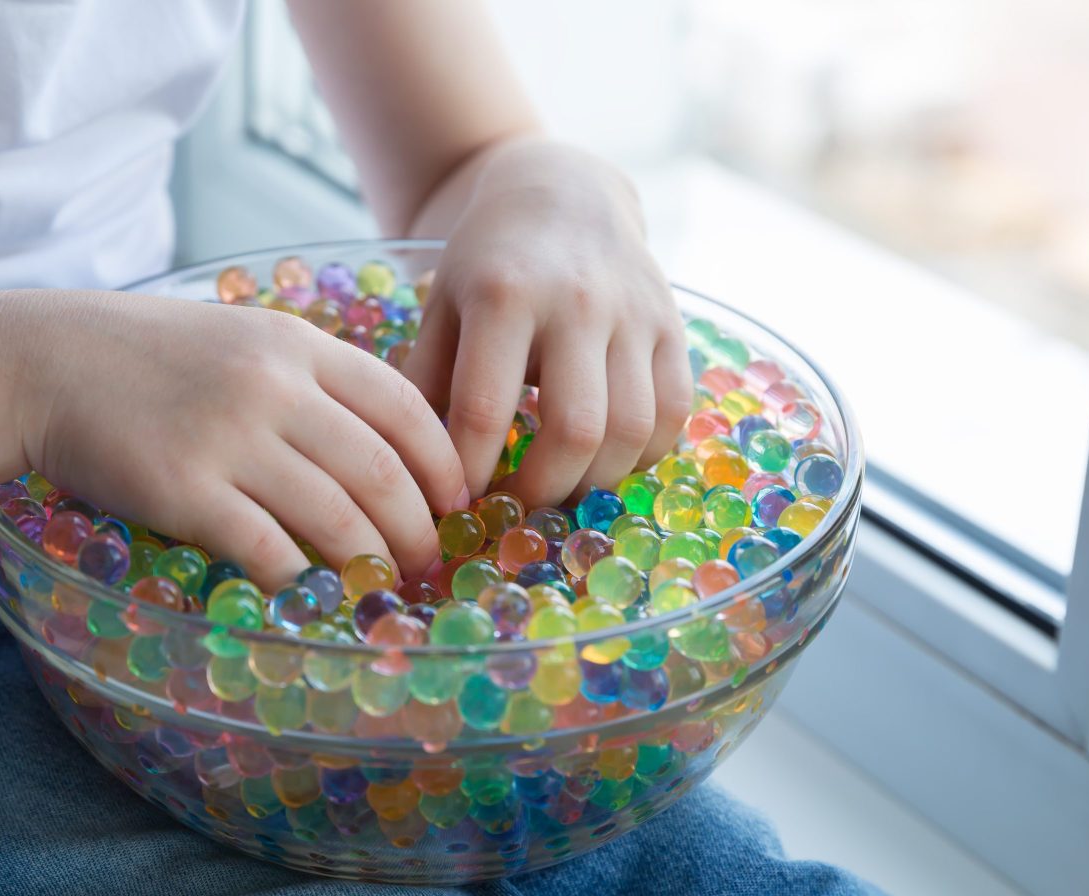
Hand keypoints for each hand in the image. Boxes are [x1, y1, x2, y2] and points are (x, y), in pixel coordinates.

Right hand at [0, 289, 467, 586]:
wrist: (36, 361)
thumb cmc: (141, 357)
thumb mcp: (237, 339)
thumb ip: (305, 378)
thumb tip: (376, 443)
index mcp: (296, 343)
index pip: (404, 405)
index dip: (443, 462)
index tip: (456, 501)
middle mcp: (273, 385)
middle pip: (383, 470)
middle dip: (419, 528)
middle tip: (426, 561)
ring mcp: (229, 436)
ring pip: (337, 516)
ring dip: (370, 563)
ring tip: (382, 587)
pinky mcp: (184, 488)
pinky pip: (268, 549)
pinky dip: (299, 581)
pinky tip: (309, 595)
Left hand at [402, 140, 692, 506]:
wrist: (562, 193)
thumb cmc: (488, 260)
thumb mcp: (442, 305)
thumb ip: (424, 381)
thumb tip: (415, 467)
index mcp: (505, 294)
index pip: (484, 410)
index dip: (469, 471)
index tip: (458, 501)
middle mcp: (578, 303)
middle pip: (574, 430)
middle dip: (542, 490)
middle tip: (516, 508)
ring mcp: (634, 314)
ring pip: (632, 429)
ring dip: (595, 481)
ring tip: (562, 489)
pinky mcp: (673, 326)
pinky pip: (672, 412)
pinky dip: (642, 454)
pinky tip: (606, 458)